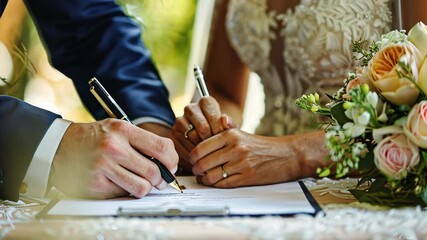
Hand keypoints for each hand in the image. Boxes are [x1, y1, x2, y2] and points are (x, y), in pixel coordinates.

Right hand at [49, 119, 178, 198]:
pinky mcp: (96, 184)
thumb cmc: (95, 138)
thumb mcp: (118, 129)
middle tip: (159, 180)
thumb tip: (169, 163)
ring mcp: (103, 167)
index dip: (172, 160)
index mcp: (123, 130)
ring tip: (140, 182)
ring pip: (142, 187)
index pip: (162, 147)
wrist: (60, 146)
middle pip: (154, 171)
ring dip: (145, 188)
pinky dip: (126, 191)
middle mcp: (113, 147)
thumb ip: (142, 142)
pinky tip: (119, 182)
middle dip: (161, 179)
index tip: (171, 166)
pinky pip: (124, 194)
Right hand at [171, 96, 235, 170]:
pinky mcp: (174, 133)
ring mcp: (180, 120)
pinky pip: (183, 145)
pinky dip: (192, 154)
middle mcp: (191, 108)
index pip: (213, 117)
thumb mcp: (230, 127)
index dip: (219, 132)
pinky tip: (200, 157)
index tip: (224, 140)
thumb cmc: (221, 130)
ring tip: (209, 153)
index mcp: (206, 102)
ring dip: (202, 148)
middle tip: (216, 149)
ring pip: (192, 137)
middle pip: (202, 128)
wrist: (210, 134)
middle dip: (211, 141)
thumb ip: (230, 124)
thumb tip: (225, 120)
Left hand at [189, 130, 326, 187]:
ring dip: (204, 180)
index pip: (201, 147)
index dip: (192, 157)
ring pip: (211, 175)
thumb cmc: (262, 146)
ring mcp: (241, 163)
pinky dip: (215, 185)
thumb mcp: (242, 134)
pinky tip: (214, 183)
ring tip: (204, 179)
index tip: (192, 160)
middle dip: (195, 170)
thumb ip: (223, 133)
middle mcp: (235, 148)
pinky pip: (223, 184)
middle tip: (196, 172)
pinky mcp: (247, 177)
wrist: (287, 155)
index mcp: (231, 135)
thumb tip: (203, 138)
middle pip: (203, 162)